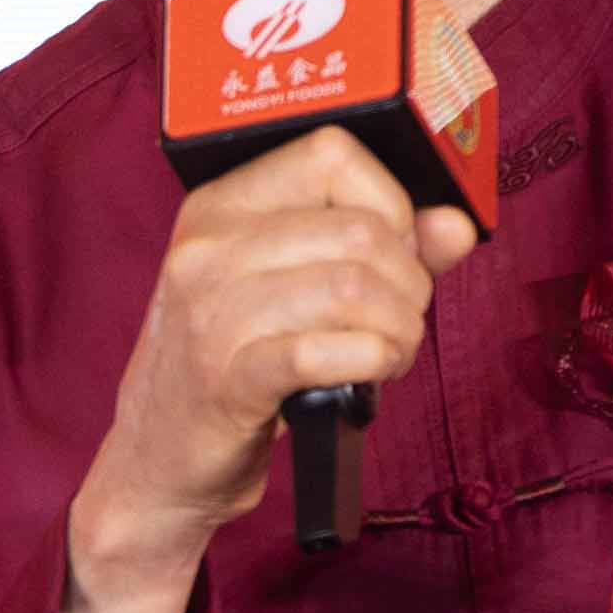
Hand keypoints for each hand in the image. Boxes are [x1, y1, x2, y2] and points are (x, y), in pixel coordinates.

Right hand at [63, 131, 481, 612]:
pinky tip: (369, 376)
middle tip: (403, 319)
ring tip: (391, 351)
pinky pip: (324, 351)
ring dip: (398, 328)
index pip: (331, 153)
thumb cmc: (233, 366)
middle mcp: (208, 245)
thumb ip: (382, 249)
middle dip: (409, 281)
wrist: (158, 459)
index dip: (390, 201)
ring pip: (351, 287)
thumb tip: (455, 225)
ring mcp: (210, 310)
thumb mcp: (294, 290)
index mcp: (222, 205)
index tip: (398, 250)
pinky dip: (370, 362)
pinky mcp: (225, 377)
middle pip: (357, 229)